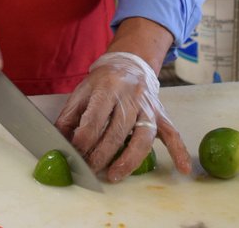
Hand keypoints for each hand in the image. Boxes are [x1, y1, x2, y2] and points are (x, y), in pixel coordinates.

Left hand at [55, 52, 191, 181]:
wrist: (131, 64)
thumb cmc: (103, 81)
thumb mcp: (82, 91)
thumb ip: (69, 116)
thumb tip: (56, 141)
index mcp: (107, 88)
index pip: (95, 118)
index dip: (84, 139)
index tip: (75, 153)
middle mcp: (130, 97)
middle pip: (117, 131)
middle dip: (101, 154)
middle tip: (89, 169)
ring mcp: (148, 107)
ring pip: (142, 137)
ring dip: (128, 160)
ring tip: (114, 175)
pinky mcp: (161, 115)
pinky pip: (173, 134)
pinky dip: (179, 151)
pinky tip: (182, 169)